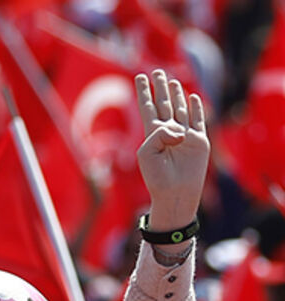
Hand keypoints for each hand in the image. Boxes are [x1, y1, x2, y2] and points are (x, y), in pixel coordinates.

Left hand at [134, 69, 209, 229]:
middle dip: (160, 88)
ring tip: (172, 81)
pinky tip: (192, 97)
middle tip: (156, 71)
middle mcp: (168, 132)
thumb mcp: (147, 152)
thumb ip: (158, 134)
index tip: (138, 77)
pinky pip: (198, 120)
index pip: (147, 108)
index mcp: (152, 135)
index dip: (144, 92)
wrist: (175, 192)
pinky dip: (196, 108)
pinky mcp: (199, 140)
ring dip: (176, 94)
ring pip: (180, 108)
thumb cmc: (157, 176)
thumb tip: (179, 128)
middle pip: (163, 104)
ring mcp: (185, 135)